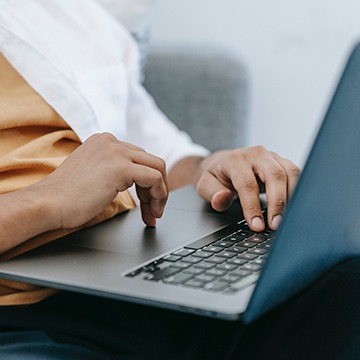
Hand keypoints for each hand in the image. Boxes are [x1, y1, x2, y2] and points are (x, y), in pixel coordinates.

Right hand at [37, 133, 167, 227]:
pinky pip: (154, 179)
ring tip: (154, 214)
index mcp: (104, 142)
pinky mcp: (120, 168)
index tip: (147, 203)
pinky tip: (151, 211)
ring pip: (157, 168)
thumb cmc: (66, 197)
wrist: (47, 204)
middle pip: (150, 162)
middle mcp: (111, 142)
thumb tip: (136, 183)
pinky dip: (159, 196)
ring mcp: (116, 152)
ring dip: (160, 194)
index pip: (139, 158)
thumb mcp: (94, 175)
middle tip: (153, 211)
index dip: (146, 183)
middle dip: (156, 189)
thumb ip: (113, 171)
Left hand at [195, 146, 299, 230]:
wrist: (224, 162)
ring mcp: (271, 156)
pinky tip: (293, 208)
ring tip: (287, 219)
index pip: (247, 183)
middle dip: (278, 202)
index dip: (252, 206)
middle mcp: (256, 154)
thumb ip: (212, 193)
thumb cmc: (217, 176)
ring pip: (290, 172)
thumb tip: (222, 199)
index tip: (256, 225)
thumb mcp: (205, 185)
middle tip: (276, 225)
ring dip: (292, 197)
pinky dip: (298, 191)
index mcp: (235, 160)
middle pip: (274, 175)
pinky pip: (296, 174)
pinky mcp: (282, 162)